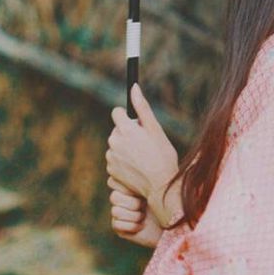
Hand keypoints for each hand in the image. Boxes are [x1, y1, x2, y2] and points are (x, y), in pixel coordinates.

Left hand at [107, 83, 178, 202]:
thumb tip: (134, 87)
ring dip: (125, 147)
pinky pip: (114, 159)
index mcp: (125, 129)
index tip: (137, 124)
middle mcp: (114, 142)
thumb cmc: (162, 156)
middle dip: (127, 133)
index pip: (116, 113)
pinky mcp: (111, 171)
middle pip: (117, 130)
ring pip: (115, 145)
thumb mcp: (155, 129)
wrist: (160, 186)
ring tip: (141, 157)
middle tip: (144, 143)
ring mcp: (111, 157)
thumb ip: (142, 107)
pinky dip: (122, 161)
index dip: (127, 117)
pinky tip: (136, 167)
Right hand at [108, 176, 162, 249]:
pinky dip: (132, 226)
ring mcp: (120, 213)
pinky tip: (141, 226)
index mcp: (130, 185)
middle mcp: (123, 198)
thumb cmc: (167, 205)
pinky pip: (117, 224)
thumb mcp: (157, 190)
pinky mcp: (119, 227)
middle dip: (132, 203)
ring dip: (134, 215)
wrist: (170, 227)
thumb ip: (145, 180)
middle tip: (144, 205)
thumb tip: (133, 171)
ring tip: (144, 216)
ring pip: (115, 210)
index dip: (127, 189)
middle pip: (114, 197)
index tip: (142, 192)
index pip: (114, 182)